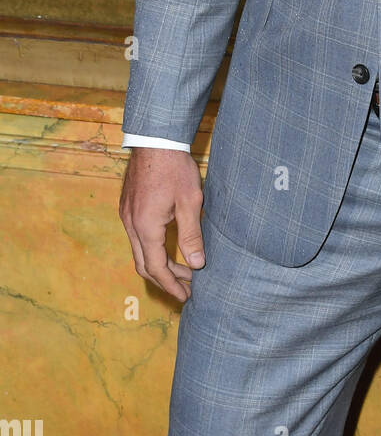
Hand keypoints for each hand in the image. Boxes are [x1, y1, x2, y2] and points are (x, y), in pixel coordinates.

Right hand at [119, 147, 205, 301]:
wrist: (155, 139)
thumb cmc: (175, 168)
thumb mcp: (190, 202)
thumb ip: (191, 235)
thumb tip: (197, 263)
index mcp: (146, 227)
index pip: (156, 268)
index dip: (171, 285)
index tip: (186, 296)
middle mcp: (131, 224)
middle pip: (144, 264)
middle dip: (165, 279)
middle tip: (187, 287)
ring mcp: (127, 215)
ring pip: (139, 251)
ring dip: (159, 263)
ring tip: (182, 269)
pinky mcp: (128, 206)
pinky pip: (137, 237)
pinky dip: (152, 248)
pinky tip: (168, 246)